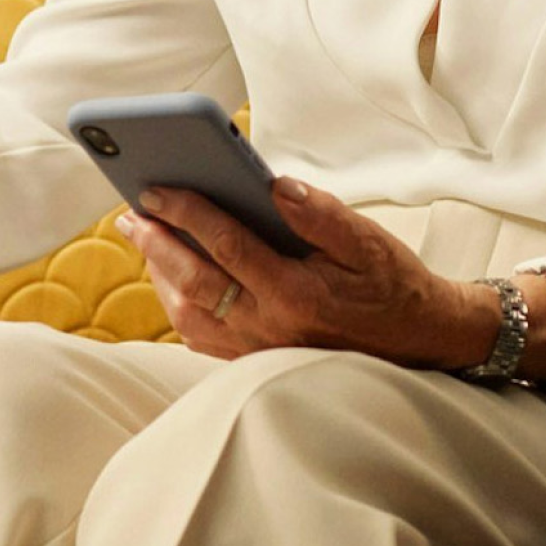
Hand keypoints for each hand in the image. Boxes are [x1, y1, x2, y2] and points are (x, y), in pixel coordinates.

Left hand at [116, 177, 502, 367]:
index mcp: (296, 295)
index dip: (187, 213)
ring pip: (189, 313)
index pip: (227, 246)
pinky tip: (170, 275)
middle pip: (194, 283)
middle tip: (130, 212)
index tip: (157, 188)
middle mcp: (270, 328)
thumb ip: (321, 214)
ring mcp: (258, 349)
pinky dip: (177, 303)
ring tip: (143, 235)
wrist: (416, 342)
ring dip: (160, 274)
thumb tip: (275, 184)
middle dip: (156, 244)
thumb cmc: (390, 285)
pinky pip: (201, 335)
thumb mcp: (367, 241)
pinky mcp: (254, 360)